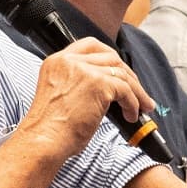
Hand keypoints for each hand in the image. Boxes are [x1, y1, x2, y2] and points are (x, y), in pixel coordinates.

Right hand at [22, 39, 158, 159]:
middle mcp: (69, 61)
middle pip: (110, 56)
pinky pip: (125, 90)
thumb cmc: (50, 130)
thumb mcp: (60, 96)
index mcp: (57, 61)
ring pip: (121, 73)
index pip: (89, 46)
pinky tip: (131, 116)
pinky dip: (133, 103)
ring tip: (142, 106)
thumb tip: (108, 90)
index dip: (109, 56)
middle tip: (137, 91)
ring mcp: (84, 71)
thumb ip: (79, 84)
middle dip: (127, 74)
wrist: (43, 141)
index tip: (120, 70)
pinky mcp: (98, 84)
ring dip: (136, 91)